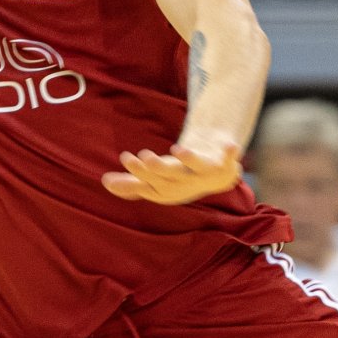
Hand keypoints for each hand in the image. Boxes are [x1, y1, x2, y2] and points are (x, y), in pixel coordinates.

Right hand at [102, 129, 243, 204]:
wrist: (219, 173)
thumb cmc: (182, 175)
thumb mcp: (156, 179)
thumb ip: (133, 183)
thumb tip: (105, 182)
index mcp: (168, 190)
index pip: (150, 185)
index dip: (138, 174)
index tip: (125, 157)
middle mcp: (186, 186)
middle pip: (170, 179)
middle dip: (157, 168)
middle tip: (142, 156)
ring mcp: (205, 176)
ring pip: (195, 170)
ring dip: (188, 161)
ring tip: (178, 149)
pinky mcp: (223, 165)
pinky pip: (228, 161)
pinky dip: (231, 155)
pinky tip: (232, 146)